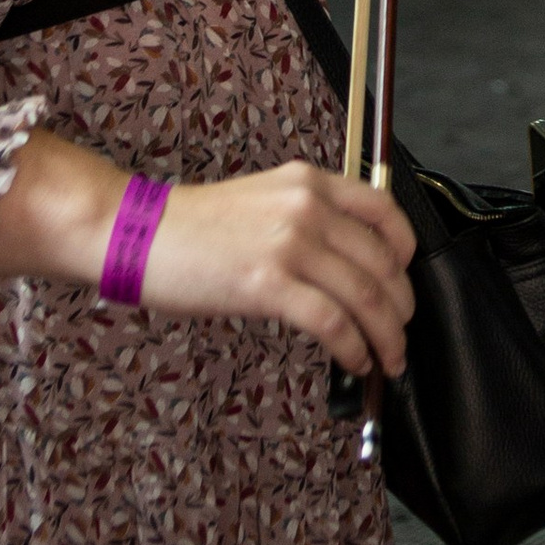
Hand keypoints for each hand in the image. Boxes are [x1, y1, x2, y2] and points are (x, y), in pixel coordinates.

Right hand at [144, 161, 414, 373]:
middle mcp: (309, 207)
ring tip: (387, 359)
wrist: (137, 233)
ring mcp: (291, 244)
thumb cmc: (191, 226)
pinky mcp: (269, 283)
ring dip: (386, 336)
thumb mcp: (262, 201)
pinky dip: (354, 347)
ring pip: (367, 296)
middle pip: (384, 263)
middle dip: (401, 308)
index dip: (406, 253)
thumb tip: (345, 265)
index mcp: (309, 183)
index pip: (385, 211)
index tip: (404, 281)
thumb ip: (306, 219)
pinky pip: (333, 322)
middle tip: (400, 335)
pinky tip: (354, 360)